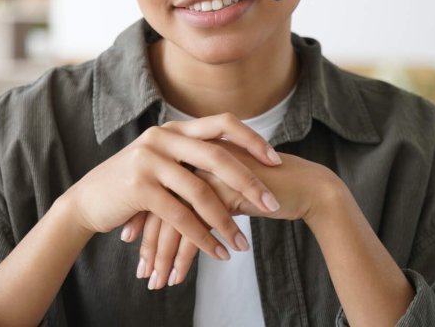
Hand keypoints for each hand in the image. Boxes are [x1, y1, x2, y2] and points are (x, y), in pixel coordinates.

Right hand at [64, 113, 282, 261]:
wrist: (89, 200)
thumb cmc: (134, 184)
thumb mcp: (164, 161)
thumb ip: (193, 157)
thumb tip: (237, 164)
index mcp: (175, 128)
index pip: (222, 123)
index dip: (252, 140)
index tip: (277, 161)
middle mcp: (163, 136)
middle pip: (217, 156)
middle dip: (249, 182)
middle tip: (272, 204)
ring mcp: (149, 159)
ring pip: (200, 191)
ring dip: (226, 221)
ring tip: (243, 244)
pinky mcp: (139, 187)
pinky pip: (180, 215)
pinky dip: (202, 237)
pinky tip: (217, 253)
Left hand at [125, 140, 341, 288]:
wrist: (304, 186)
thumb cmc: (264, 188)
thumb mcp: (225, 186)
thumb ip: (200, 191)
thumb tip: (171, 214)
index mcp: (192, 152)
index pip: (156, 188)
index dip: (142, 219)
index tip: (130, 243)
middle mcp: (196, 159)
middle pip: (160, 206)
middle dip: (149, 244)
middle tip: (142, 272)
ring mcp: (209, 175)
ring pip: (173, 221)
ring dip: (163, 257)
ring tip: (158, 282)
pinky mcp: (224, 193)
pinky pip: (195, 231)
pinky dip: (184, 258)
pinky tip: (178, 278)